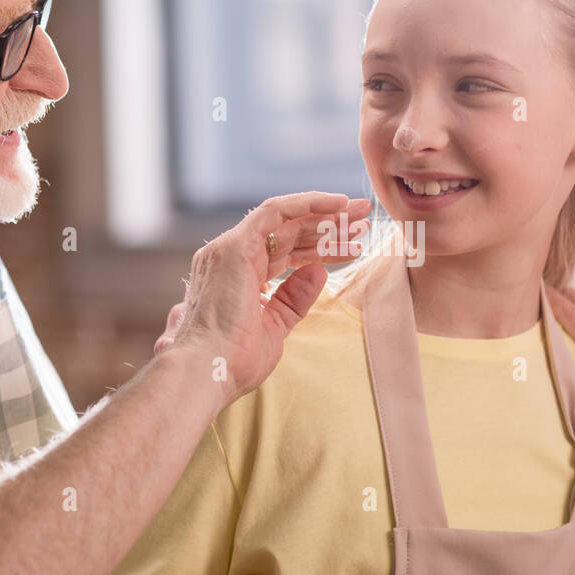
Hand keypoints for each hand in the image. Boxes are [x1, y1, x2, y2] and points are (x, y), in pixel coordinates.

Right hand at [167, 192, 370, 400]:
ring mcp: (231, 249)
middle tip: (365, 220)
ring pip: (285, 220)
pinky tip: (338, 204)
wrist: (209, 371)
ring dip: (325, 214)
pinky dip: (307, 204)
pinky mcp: (235, 246)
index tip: (354, 246)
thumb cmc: (236, 360)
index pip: (286, 253)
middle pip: (289, 233)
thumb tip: (319, 272)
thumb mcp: (276, 326)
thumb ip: (294, 298)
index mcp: (239, 277)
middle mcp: (232, 257)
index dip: (321, 249)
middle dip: (329, 226)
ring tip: (362, 213)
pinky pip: (275, 212)